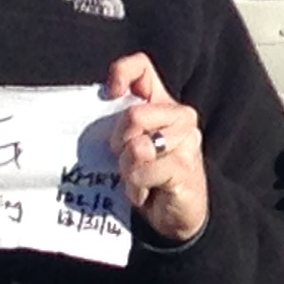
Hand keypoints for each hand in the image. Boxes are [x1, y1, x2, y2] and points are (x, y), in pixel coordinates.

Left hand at [106, 53, 207, 245]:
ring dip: (127, 169)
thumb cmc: (149, 176)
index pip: (143, 67)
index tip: (112, 94)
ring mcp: (187, 142)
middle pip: (134, 114)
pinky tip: (145, 193)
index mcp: (162, 104)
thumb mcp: (130, 145)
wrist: (178, 216)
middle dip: (119, 142)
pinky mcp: (185, 168)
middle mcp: (180, 117)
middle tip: (124, 159)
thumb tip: (96, 109)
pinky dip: (136, 189)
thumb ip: (118, 125)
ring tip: (137, 179)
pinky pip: (144, 172)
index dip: (122, 73)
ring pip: (139, 147)